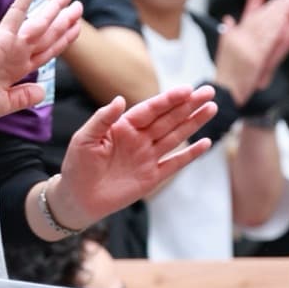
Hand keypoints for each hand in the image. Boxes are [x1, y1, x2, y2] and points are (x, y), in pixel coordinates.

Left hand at [52, 83, 217, 224]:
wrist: (78, 198)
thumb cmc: (77, 165)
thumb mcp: (84, 138)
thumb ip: (102, 118)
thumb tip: (120, 99)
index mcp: (124, 126)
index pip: (151, 109)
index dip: (169, 99)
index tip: (187, 89)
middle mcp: (139, 139)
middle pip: (169, 118)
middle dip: (189, 105)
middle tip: (208, 92)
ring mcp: (147, 157)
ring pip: (175, 136)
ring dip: (193, 122)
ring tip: (211, 109)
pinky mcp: (152, 177)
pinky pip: (174, 163)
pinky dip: (190, 154)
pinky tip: (205, 143)